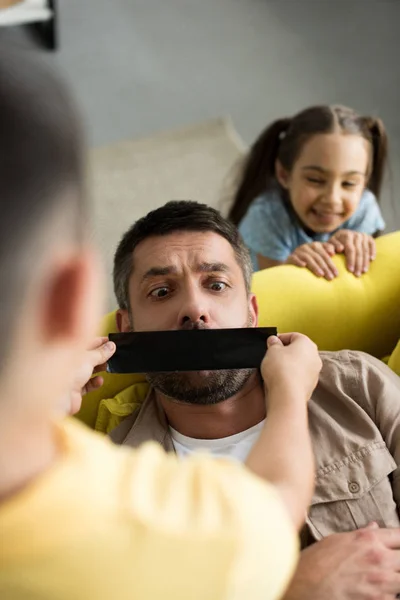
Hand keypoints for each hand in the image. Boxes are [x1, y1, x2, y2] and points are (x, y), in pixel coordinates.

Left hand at [68, 337, 115, 414]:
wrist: (57, 398)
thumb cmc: (67, 373)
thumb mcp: (88, 358)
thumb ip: (101, 353)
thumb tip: (111, 346)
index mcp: (68, 350)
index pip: (85, 342)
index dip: (98, 341)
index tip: (110, 341)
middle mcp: (68, 362)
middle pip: (87, 357)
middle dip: (100, 356)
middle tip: (112, 354)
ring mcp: (69, 376)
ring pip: (87, 370)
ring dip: (98, 368)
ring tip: (107, 366)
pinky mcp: (73, 390)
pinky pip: (86, 385)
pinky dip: (94, 383)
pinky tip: (99, 381)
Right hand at [261, 333, 321, 400]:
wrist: (287, 395)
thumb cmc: (281, 369)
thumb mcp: (271, 350)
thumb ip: (273, 343)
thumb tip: (273, 340)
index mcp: (307, 343)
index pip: (293, 335)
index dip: (280, 338)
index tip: (271, 343)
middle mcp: (314, 356)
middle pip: (299, 350)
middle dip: (286, 352)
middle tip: (273, 355)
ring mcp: (314, 372)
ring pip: (301, 364)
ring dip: (290, 365)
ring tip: (276, 369)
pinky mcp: (311, 385)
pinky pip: (300, 377)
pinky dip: (292, 376)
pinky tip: (281, 379)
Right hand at [283, 524, 399, 599]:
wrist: (304, 584)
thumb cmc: (316, 561)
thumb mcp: (337, 539)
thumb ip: (361, 534)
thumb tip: (375, 528)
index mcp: (369, 539)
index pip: (399, 535)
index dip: (399, 540)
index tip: (397, 544)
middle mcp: (379, 559)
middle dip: (398, 559)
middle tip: (390, 563)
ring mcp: (381, 583)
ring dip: (395, 578)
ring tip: (382, 577)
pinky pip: (392, 597)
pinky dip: (388, 594)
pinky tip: (375, 590)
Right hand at [286, 242, 337, 279]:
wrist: (291, 267)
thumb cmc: (309, 265)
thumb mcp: (319, 259)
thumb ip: (328, 257)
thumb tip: (335, 255)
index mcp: (316, 245)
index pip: (326, 252)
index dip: (332, 262)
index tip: (337, 272)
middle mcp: (307, 246)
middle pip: (319, 256)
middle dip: (326, 267)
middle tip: (332, 277)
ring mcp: (298, 251)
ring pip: (308, 258)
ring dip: (315, 266)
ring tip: (321, 275)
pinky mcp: (290, 257)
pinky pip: (295, 258)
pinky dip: (299, 261)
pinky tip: (303, 266)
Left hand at [329, 230, 375, 276]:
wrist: (341, 237)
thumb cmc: (334, 244)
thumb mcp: (330, 245)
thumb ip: (330, 247)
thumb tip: (340, 249)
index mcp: (346, 235)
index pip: (350, 249)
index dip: (351, 260)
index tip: (350, 270)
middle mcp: (356, 234)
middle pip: (359, 251)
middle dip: (358, 264)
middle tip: (357, 274)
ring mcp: (363, 235)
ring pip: (366, 250)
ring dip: (365, 262)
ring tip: (363, 271)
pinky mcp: (369, 237)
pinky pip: (372, 244)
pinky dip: (373, 252)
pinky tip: (371, 260)